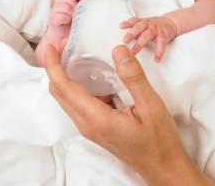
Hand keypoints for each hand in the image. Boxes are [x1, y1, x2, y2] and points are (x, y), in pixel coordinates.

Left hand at [44, 42, 214, 185]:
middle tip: (68, 45)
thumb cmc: (159, 140)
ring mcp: (90, 127)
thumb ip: (133, 77)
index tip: (51, 47)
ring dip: (67, 75)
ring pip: (68, 97)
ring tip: (79, 55)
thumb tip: (118, 50)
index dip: (52, 65)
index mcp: (96, 118)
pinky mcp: (96, 127)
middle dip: (57, 66)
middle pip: (60, 92)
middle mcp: (87, 124)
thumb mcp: (151, 105)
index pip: (63, 88)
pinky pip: (80, 102)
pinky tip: (97, 73)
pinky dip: (80, 84)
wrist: (163, 168)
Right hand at [50, 0, 84, 38]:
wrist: (63, 32)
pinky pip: (62, 17)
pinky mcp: (53, 19)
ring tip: (72, 18)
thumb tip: (87, 1)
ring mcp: (55, 10)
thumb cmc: (70, 21)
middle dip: (76, 6)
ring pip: (66, 7)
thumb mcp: (75, 11)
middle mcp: (59, 3)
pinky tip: (67, 21)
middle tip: (77, 12)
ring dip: (71, 14)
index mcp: (64, 0)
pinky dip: (67, 19)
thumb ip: (79, 5)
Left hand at [120, 16, 176, 61]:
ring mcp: (157, 30)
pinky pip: (162, 44)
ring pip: (147, 35)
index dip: (128, 23)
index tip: (121, 26)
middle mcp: (149, 24)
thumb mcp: (144, 26)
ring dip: (140, 44)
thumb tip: (124, 41)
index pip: (134, 20)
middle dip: (131, 34)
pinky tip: (156, 59)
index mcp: (143, 21)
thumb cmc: (154, 26)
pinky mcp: (164, 36)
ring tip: (133, 52)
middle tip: (124, 40)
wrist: (171, 23)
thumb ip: (135, 32)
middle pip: (139, 28)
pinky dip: (159, 52)